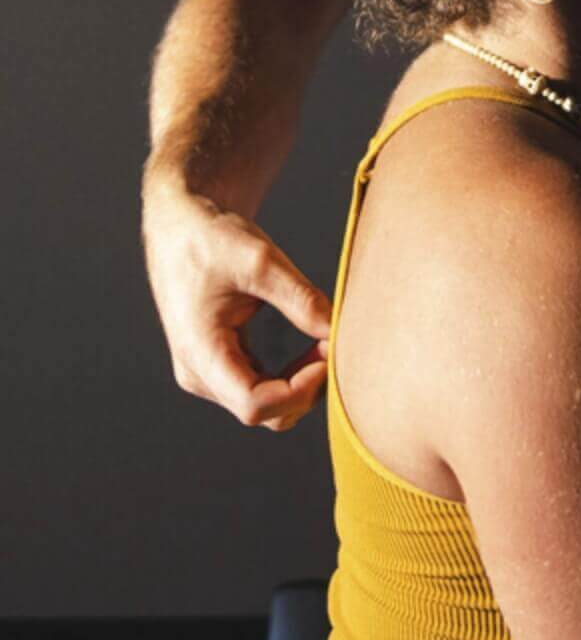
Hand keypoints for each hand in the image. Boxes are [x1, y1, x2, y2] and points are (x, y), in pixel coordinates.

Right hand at [142, 174, 332, 430]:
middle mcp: (199, 373)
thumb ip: (301, 299)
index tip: (328, 354)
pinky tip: (311, 349)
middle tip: (333, 345)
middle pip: (263, 413)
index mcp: (199, 352)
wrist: (182, 225)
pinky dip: (290, 377)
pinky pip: (260, 389)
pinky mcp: (219, 364)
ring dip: (301, 385)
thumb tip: (338, 330)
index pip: (254, 405)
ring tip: (325, 343)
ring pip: (264, 407)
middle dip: (306, 388)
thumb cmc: (212, 239)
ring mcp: (207, 373)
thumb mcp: (261, 261)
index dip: (299, 390)